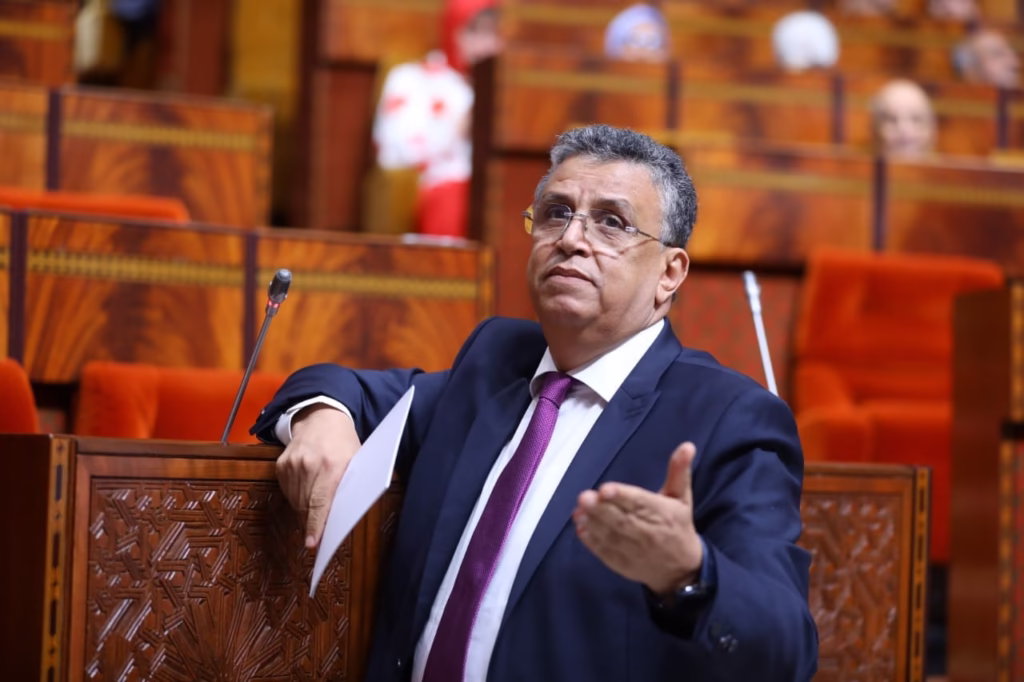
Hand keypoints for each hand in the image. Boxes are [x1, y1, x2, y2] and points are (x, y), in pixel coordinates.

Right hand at [275, 405, 361, 548]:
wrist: (321, 417)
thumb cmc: (344, 443)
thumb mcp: (355, 461)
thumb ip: (349, 486)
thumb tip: (343, 515)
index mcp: (331, 465)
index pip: (321, 502)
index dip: (315, 525)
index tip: (312, 543)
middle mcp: (308, 465)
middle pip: (305, 506)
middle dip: (311, 523)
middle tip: (317, 535)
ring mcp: (291, 464)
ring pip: (295, 501)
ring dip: (304, 511)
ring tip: (314, 511)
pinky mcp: (281, 465)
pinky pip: (287, 492)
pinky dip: (297, 498)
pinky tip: (306, 492)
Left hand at [572, 442, 702, 594]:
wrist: (682, 569)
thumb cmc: (678, 526)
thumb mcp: (682, 497)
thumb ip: (679, 472)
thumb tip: (687, 446)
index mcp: (663, 514)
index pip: (640, 503)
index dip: (622, 496)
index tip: (605, 489)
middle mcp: (649, 533)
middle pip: (622, 519)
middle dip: (602, 509)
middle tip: (584, 497)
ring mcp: (635, 550)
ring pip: (612, 536)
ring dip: (593, 524)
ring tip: (579, 511)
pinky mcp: (624, 563)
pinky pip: (607, 553)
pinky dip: (593, 542)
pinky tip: (581, 529)